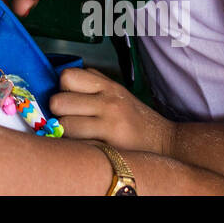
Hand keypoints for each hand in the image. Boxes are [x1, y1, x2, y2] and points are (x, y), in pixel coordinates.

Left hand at [50, 66, 176, 155]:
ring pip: (64, 125)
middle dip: (58, 112)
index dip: (62, 88)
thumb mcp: (117, 94)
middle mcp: (108, 101)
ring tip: (78, 134)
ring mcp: (110, 124)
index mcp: (108, 86)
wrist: (165, 143)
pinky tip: (87, 146)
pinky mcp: (111, 146)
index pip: (67, 76)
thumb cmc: (134, 119)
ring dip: (65, 132)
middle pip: (58, 101)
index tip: (69, 98)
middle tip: (70, 119)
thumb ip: (91, 85)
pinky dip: (76, 147)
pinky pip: (78, 145)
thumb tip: (58, 86)